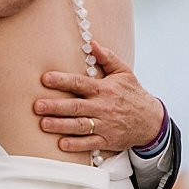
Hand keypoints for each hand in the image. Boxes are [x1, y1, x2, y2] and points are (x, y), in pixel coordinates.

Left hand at [34, 37, 164, 155]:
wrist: (151, 120)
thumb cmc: (133, 94)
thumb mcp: (124, 72)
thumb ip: (107, 57)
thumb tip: (92, 43)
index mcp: (104, 89)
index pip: (80, 83)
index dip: (62, 80)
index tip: (45, 79)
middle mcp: (103, 107)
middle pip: (76, 106)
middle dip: (55, 106)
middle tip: (37, 106)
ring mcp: (105, 125)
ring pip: (80, 125)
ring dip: (61, 126)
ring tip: (44, 124)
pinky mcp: (107, 140)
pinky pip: (90, 143)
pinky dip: (76, 145)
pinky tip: (62, 144)